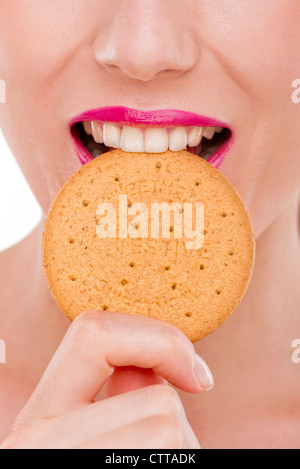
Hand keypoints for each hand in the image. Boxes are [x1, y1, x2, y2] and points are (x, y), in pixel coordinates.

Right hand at [1, 311, 212, 448]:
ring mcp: (61, 463)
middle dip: (175, 423)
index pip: (93, 333)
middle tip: (162, 448)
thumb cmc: (107, 460)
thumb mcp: (99, 437)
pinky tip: (157, 468)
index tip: (196, 375)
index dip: (158, 339)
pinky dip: (184, 461)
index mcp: (40, 416)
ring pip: (169, 430)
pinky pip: (174, 455)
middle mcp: (36, 441)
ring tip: (155, 461)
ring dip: (183, 450)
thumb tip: (152, 367)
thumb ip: (120, 397)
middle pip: (156, 400)